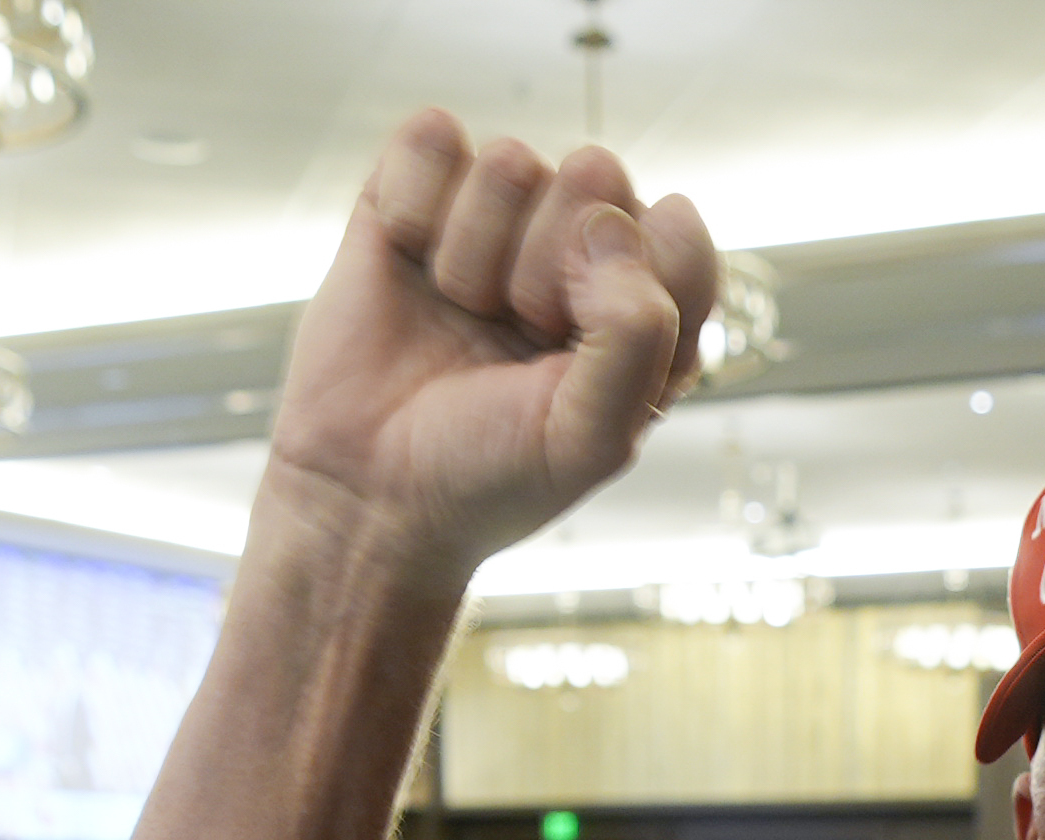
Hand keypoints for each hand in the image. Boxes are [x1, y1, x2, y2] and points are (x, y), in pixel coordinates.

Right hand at [262, 111, 718, 582]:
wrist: (368, 497)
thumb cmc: (489, 475)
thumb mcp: (594, 436)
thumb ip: (640, 331)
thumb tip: (608, 220)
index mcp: (643, 303)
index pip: (676, 230)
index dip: (625, 285)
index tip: (572, 355)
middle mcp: (576, 249)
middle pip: (595, 173)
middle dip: (544, 268)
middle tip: (510, 337)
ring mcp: (495, 218)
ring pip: (509, 162)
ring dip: (473, 256)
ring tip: (458, 315)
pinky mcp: (412, 198)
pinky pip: (430, 138)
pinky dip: (413, 208)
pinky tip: (409, 266)